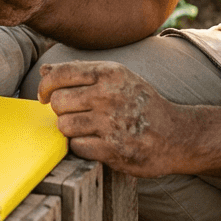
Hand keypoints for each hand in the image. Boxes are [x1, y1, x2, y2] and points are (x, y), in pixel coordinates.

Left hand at [38, 60, 190, 177]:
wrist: (176, 135)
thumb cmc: (140, 103)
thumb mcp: (117, 78)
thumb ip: (81, 72)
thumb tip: (45, 70)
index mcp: (110, 73)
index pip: (61, 73)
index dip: (45, 85)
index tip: (44, 95)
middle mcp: (110, 95)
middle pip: (58, 102)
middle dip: (59, 110)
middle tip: (72, 114)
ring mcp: (112, 123)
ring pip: (64, 126)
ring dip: (69, 130)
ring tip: (85, 128)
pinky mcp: (113, 150)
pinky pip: (77, 147)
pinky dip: (81, 146)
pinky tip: (95, 142)